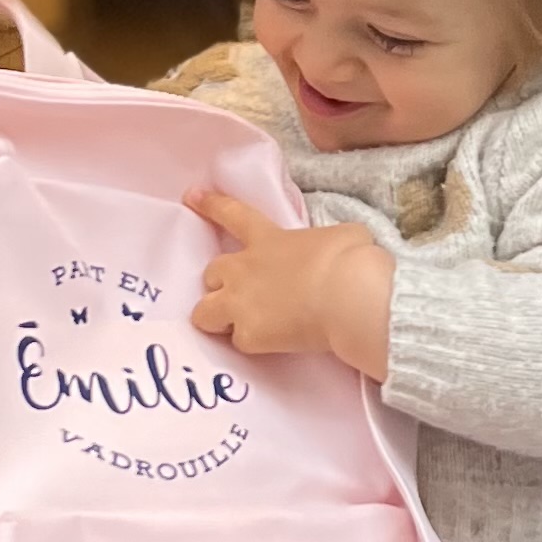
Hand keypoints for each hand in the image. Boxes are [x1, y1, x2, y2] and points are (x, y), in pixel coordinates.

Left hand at [187, 192, 392, 375]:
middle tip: (241, 294)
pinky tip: (270, 345)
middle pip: (210, 273)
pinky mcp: (248, 336)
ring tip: (235, 325)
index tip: (191, 196)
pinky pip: (238, 342)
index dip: (210, 205)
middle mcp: (244, 268)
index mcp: (268, 239)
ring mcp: (240, 303)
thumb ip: (326, 241)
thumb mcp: (342, 235)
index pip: (232, 215)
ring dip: (216, 316)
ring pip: (203, 313)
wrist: (348, 296)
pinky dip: (251, 344)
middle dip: (221, 283)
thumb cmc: (350, 259)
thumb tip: (336, 248)